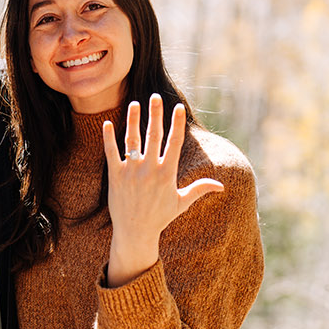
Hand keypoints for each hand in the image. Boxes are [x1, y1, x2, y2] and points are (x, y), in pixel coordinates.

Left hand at [101, 95, 222, 286]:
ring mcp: (132, 172)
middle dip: (155, 114)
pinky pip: (111, 153)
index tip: (178, 107)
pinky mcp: (116, 176)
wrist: (135, 232)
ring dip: (133, 120)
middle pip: (154, 135)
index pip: (174, 142)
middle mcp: (150, 169)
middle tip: (155, 96)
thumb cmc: (160, 217)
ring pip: (132, 140)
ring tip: (134, 104)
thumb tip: (221, 186)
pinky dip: (109, 138)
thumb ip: (199, 189)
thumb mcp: (181, 202)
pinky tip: (107, 123)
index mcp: (167, 173)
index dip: (176, 123)